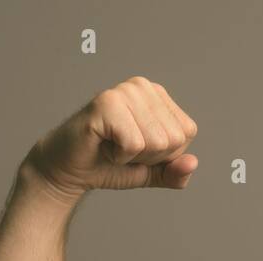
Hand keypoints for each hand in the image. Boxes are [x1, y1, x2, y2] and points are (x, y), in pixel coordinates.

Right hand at [22, 76, 198, 202]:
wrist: (70, 171)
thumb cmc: (109, 165)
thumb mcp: (151, 172)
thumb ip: (175, 172)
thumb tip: (192, 163)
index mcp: (158, 96)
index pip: (186, 133)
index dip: (164, 154)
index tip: (137, 150)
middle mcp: (143, 86)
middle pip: (173, 139)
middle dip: (149, 157)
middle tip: (122, 149)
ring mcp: (125, 91)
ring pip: (157, 142)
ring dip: (133, 157)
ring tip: (112, 146)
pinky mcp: (107, 103)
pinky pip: (134, 144)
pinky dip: (119, 156)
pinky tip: (104, 145)